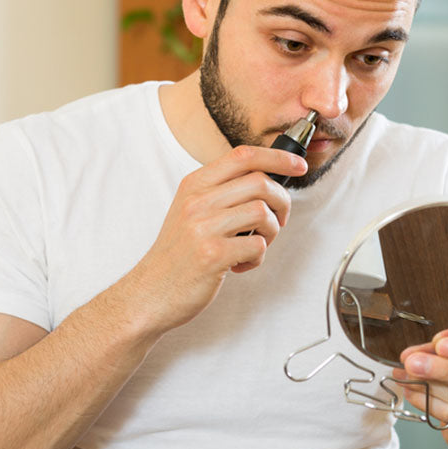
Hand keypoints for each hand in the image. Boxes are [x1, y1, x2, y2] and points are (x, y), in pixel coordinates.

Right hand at [119, 145, 306, 335]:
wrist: (150, 293)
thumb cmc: (178, 255)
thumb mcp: (191, 212)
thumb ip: (222, 193)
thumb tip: (267, 181)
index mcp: (194, 185)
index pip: (243, 156)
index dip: (277, 157)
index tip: (298, 165)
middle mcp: (197, 202)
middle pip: (260, 182)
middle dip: (282, 202)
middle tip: (278, 221)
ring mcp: (203, 227)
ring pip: (263, 212)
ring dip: (271, 232)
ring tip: (255, 245)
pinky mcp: (212, 254)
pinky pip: (258, 245)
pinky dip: (258, 258)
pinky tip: (242, 264)